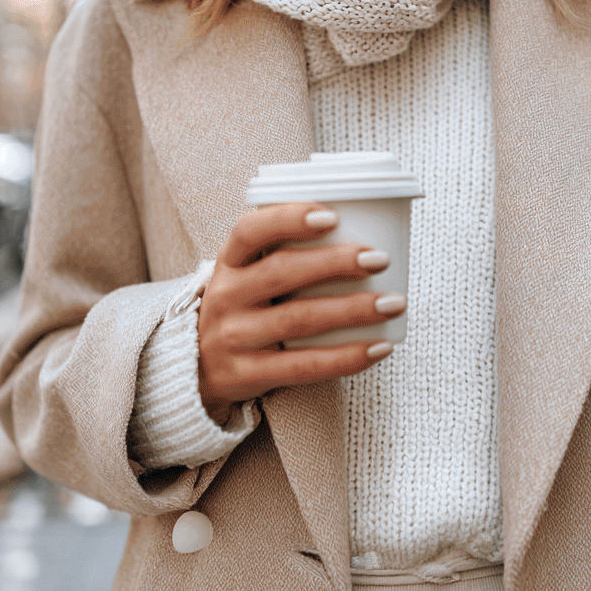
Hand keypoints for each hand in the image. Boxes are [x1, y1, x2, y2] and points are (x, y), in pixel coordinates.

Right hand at [196, 202, 404, 422]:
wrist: (196, 369)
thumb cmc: (243, 309)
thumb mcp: (245, 275)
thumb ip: (283, 253)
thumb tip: (362, 224)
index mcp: (228, 262)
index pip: (250, 231)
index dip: (289, 218)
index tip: (332, 215)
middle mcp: (225, 296)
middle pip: (282, 272)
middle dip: (336, 263)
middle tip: (379, 259)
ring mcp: (234, 337)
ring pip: (299, 319)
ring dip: (353, 309)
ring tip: (394, 302)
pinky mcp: (247, 374)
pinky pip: (305, 366)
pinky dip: (347, 357)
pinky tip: (380, 347)